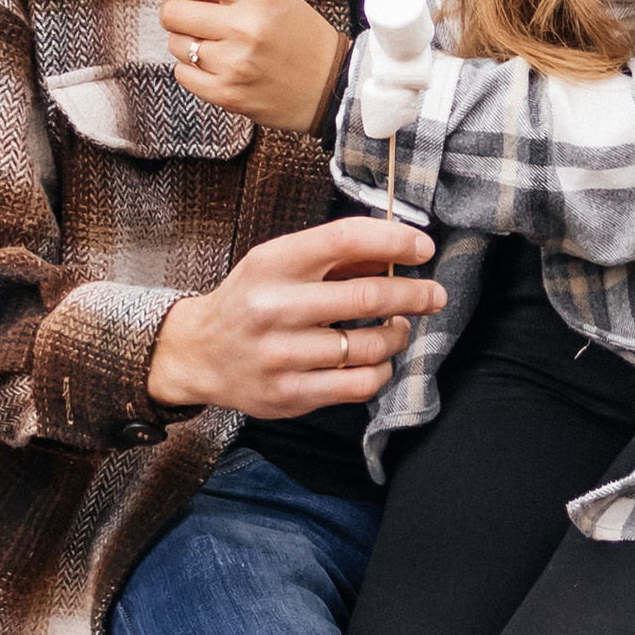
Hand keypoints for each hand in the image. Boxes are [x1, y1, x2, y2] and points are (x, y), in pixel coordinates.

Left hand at [146, 0, 348, 133]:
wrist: (331, 86)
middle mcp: (245, 26)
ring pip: (176, 45)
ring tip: (216, 48)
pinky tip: (217, 69)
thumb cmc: (301, 38)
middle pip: (173, 12)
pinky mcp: (227, 94)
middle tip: (195, 21)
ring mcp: (234, 63)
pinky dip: (192, 71)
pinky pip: (183, 75)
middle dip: (176, 14)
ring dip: (187, 44)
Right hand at [146, 216, 443, 414]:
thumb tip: (400, 248)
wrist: (199, 353)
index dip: (393, 240)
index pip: (344, 240)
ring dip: (397, 335)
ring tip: (398, 329)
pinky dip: (380, 371)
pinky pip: (358, 385)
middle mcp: (274, 307)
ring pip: (368, 346)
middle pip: (366, 297)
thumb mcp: (280, 264)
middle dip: (414, 294)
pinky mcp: (289, 394)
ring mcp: (280, 355)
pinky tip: (377, 360)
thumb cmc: (251, 301)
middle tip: (435, 295)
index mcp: (273, 263)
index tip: (423, 247)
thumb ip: (335, 256)